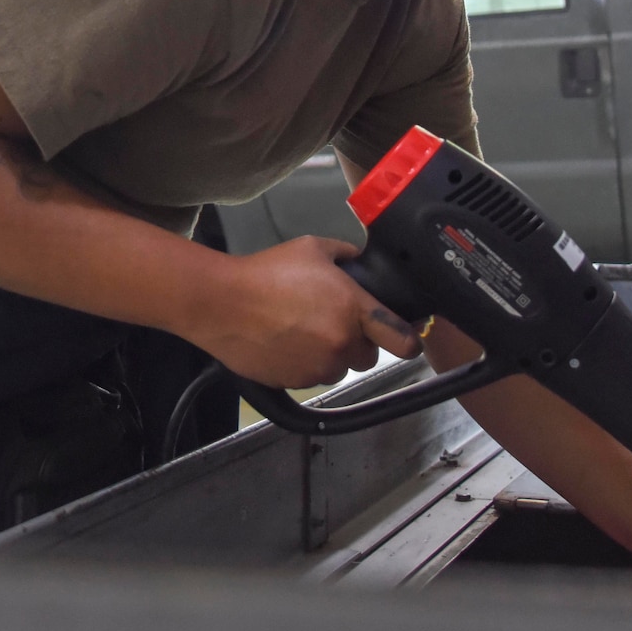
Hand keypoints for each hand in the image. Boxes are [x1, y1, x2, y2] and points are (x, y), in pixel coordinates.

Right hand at [188, 236, 421, 387]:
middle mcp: (342, 342)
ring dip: (329, 355)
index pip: (401, 339)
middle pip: (368, 356)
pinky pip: (311, 377)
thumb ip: (345, 255)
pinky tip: (284, 343)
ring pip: (338, 368)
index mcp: (353, 309)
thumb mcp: (312, 248)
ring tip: (302, 331)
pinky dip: (304, 365)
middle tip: (331, 322)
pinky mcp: (296, 382)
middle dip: (355, 342)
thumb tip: (359, 262)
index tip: (407, 341)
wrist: (223, 303)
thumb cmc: (268, 271)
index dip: (408, 341)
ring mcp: (318, 367)